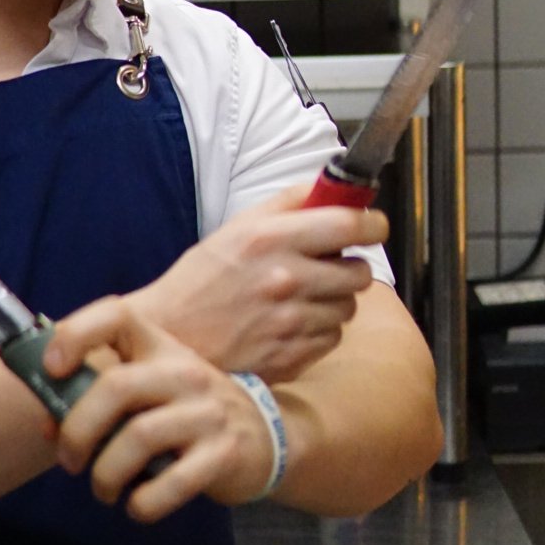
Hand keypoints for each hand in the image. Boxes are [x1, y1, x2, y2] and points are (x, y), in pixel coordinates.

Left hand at [43, 297, 275, 521]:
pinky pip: (171, 483)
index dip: (76, 335)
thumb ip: (102, 400)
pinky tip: (137, 506)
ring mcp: (206, 411)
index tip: (52, 369)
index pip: (117, 315)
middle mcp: (184, 370)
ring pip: (138, 437)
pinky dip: (143, 503)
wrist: (265, 435)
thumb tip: (48, 426)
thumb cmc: (189, 411)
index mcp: (159, 346)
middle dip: (77, 430)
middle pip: (116, 387)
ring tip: (103, 489)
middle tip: (68, 461)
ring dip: (105, 474)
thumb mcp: (152, 391)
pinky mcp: (223, 453)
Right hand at [132, 185, 388, 381]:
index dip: (372, 223)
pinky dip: (319, 331)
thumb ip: (287, 204)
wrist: (170, 337)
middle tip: (329, 267)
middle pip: (359, 272)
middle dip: (350, 268)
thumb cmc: (201, 281)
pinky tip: (290, 325)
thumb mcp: (237, 228)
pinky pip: (332, 338)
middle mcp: (285, 279)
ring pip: (348, 308)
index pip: (348, 224)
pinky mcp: (293, 356)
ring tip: (300, 299)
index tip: (374, 225)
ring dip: (333, 301)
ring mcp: (291, 322)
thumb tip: (330, 188)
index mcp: (270, 239)